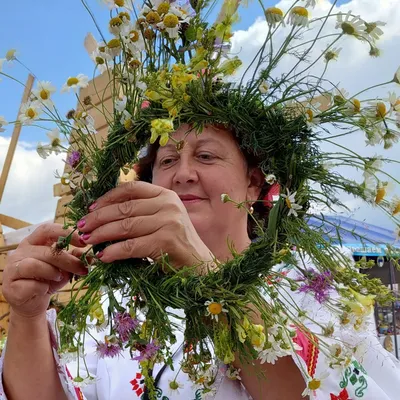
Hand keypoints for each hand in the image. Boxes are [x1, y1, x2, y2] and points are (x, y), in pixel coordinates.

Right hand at [2, 223, 87, 319]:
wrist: (33, 302)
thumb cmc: (49, 279)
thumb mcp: (65, 267)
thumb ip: (75, 258)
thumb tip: (90, 257)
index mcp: (33, 242)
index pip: (47, 229)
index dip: (65, 233)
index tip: (83, 242)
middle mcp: (20, 252)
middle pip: (46, 251)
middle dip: (68, 260)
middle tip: (82, 268)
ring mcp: (12, 268)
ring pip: (34, 265)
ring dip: (52, 273)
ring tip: (59, 278)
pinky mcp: (10, 286)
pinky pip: (30, 285)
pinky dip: (42, 288)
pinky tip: (44, 289)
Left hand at [78, 181, 213, 270]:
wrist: (200, 265)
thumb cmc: (177, 244)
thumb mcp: (163, 220)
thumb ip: (141, 212)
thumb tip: (103, 214)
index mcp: (166, 195)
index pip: (131, 188)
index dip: (108, 197)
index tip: (92, 209)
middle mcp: (168, 205)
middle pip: (124, 208)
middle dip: (99, 218)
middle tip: (82, 227)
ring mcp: (169, 222)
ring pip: (125, 226)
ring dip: (102, 234)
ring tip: (88, 241)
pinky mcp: (167, 242)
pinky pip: (132, 246)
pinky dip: (114, 252)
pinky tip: (104, 257)